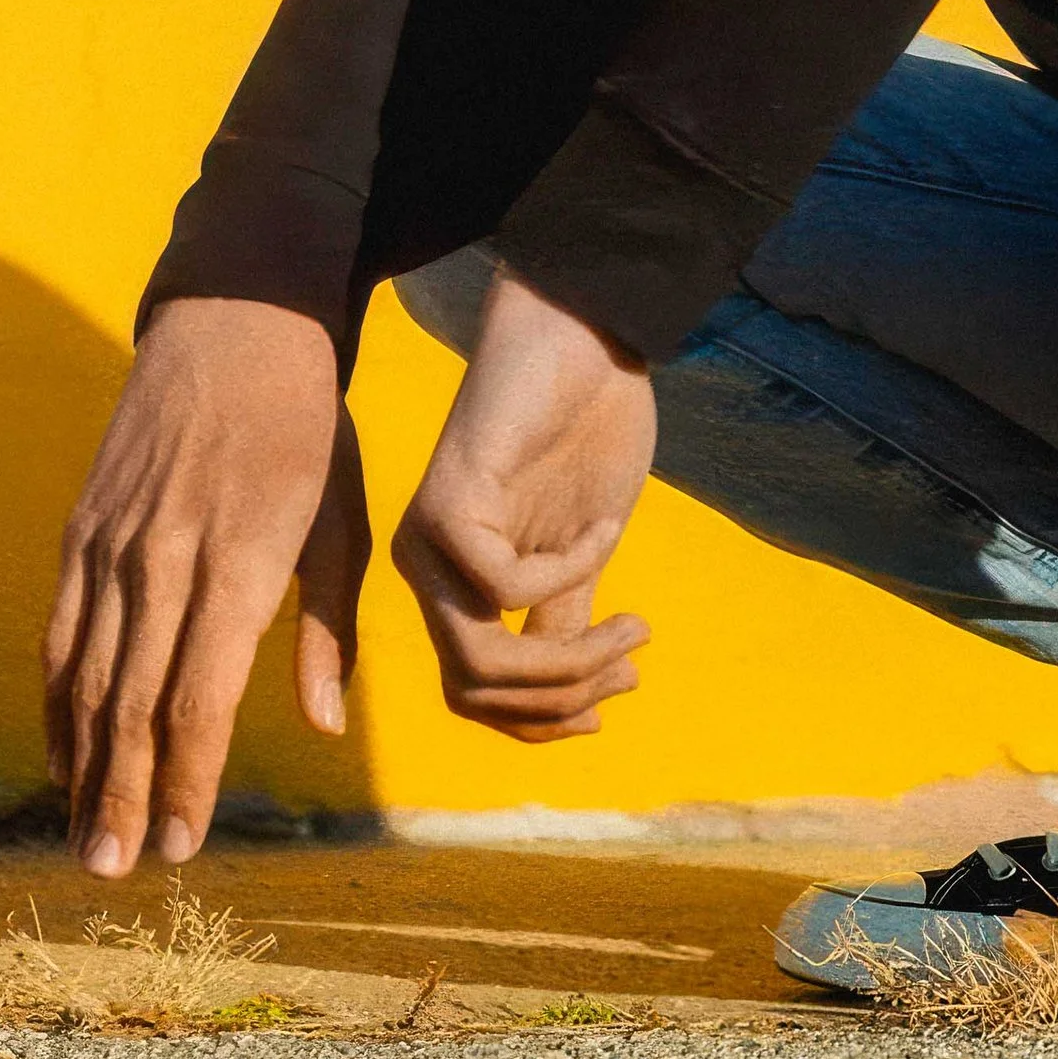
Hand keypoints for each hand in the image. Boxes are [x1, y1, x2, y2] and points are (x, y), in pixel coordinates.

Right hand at [43, 298, 368, 876]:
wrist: (240, 325)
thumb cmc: (312, 430)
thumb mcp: (344, 521)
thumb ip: (327, 630)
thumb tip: (323, 728)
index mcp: (240, 560)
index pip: (199, 697)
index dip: (187, 779)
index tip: (182, 844)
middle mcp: (165, 557)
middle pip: (130, 702)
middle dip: (121, 795)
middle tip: (114, 870)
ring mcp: (113, 542)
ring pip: (83, 676)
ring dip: (79, 764)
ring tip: (83, 836)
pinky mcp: (81, 530)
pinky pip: (61, 632)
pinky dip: (58, 700)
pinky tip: (66, 752)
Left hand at [392, 265, 655, 740]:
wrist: (582, 336)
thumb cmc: (585, 429)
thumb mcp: (581, 547)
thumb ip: (565, 616)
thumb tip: (576, 702)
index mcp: (454, 583)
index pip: (473, 694)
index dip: (539, 722)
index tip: (610, 709)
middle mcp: (424, 571)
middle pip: (476, 691)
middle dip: (565, 693)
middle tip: (632, 657)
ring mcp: (427, 541)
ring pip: (482, 657)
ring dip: (572, 655)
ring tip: (632, 622)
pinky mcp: (443, 506)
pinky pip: (506, 585)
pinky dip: (570, 570)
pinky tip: (602, 529)